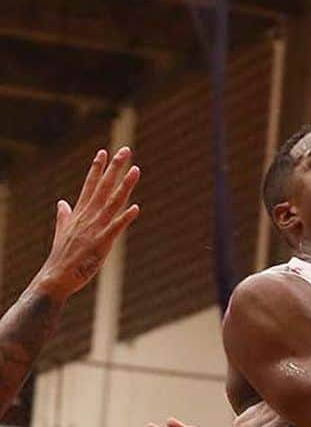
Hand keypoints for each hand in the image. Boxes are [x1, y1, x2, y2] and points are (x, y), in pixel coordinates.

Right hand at [38, 148, 139, 300]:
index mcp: (80, 212)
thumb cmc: (62, 255)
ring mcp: (95, 228)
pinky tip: (136, 207)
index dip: (97, 168)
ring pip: (113, 202)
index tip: (104, 152)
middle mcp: (88, 216)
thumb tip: (62, 202)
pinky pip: (116, 227)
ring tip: (136, 170)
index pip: (90, 185)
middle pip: (104, 187)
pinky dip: (125, 217)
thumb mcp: (62, 230)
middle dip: (115, 168)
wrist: (57, 276)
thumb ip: (64, 215)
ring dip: (125, 186)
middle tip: (125, 150)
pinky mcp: (101, 242)